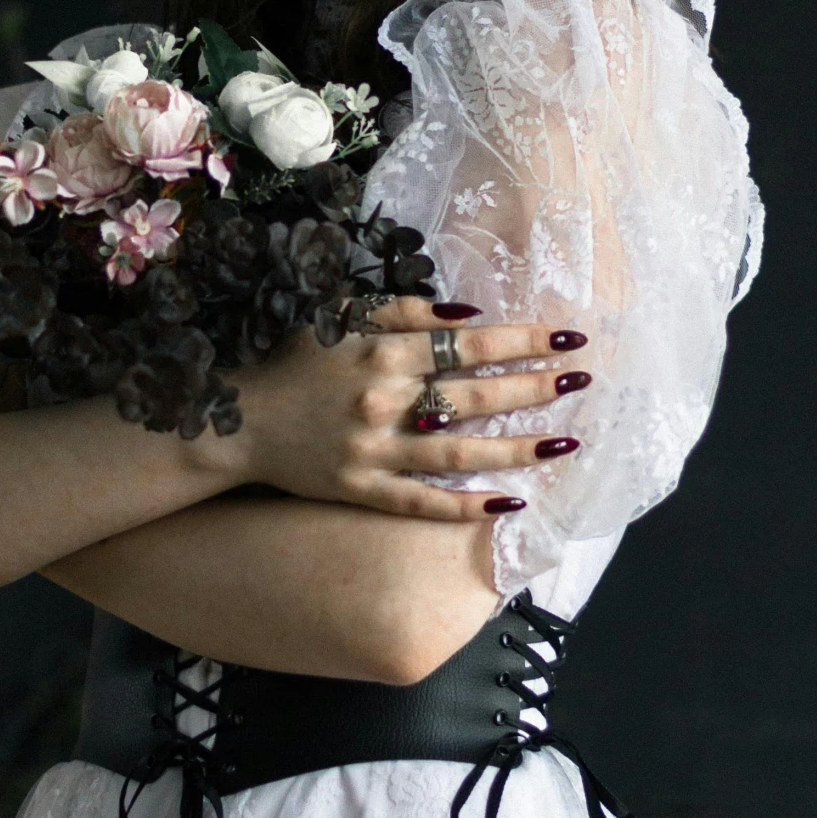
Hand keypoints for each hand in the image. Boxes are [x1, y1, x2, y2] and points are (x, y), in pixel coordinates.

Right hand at [230, 295, 589, 521]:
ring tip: (564, 443)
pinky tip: (509, 503)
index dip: (521, 341)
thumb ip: (401, 311)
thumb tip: (467, 316)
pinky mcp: (361, 491)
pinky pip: (421, 502)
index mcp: (380, 352)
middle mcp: (382, 400)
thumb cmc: (293, 364)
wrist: (236, 423)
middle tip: (580, 384)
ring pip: (458, 453)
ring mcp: (373, 451)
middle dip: (533, 388)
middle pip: (473, 396)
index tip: (566, 338)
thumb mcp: (340, 318)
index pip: (467, 345)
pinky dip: (465, 506)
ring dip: (515, 449)